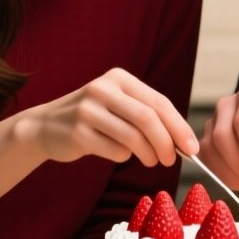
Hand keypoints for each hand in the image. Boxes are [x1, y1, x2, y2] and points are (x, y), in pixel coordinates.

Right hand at [17, 68, 197, 167]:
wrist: (46, 126)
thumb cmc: (95, 118)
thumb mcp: (119, 104)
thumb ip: (148, 116)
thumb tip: (184, 142)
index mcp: (119, 78)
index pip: (158, 101)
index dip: (179, 126)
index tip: (192, 147)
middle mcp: (103, 89)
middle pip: (147, 118)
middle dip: (166, 143)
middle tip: (172, 160)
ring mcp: (87, 109)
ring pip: (133, 137)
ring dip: (148, 154)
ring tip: (151, 160)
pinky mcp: (77, 132)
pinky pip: (115, 151)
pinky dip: (124, 157)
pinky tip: (117, 152)